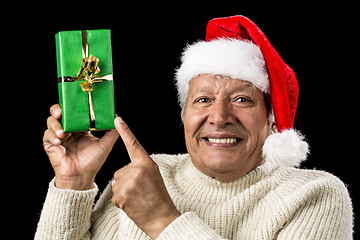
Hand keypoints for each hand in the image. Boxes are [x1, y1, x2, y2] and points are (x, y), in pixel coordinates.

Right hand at [43, 104, 118, 189]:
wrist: (82, 176)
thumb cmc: (93, 161)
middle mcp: (69, 130)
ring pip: (51, 122)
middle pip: (59, 113)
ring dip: (55, 125)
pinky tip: (59, 141)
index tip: (76, 102)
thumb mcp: (106, 144)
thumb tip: (116, 117)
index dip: (73, 106)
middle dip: (58, 109)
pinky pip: (47, 135)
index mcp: (80, 128)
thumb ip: (112, 131)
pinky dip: (52, 136)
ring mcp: (59, 137)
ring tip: (63, 133)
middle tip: (61, 111)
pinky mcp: (50, 145)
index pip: (74, 112)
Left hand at [111, 117, 180, 238]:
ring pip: (116, 183)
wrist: (161, 217)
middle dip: (125, 181)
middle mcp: (137, 169)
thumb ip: (139, 168)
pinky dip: (120, 201)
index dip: (125, 131)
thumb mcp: (153, 175)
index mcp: (146, 163)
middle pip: (120, 171)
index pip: (133, 144)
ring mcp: (128, 182)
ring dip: (123, 191)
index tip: (117, 119)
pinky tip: (132, 203)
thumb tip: (122, 172)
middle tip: (139, 191)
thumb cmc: (158, 197)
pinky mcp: (121, 194)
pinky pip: (114, 194)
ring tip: (137, 197)